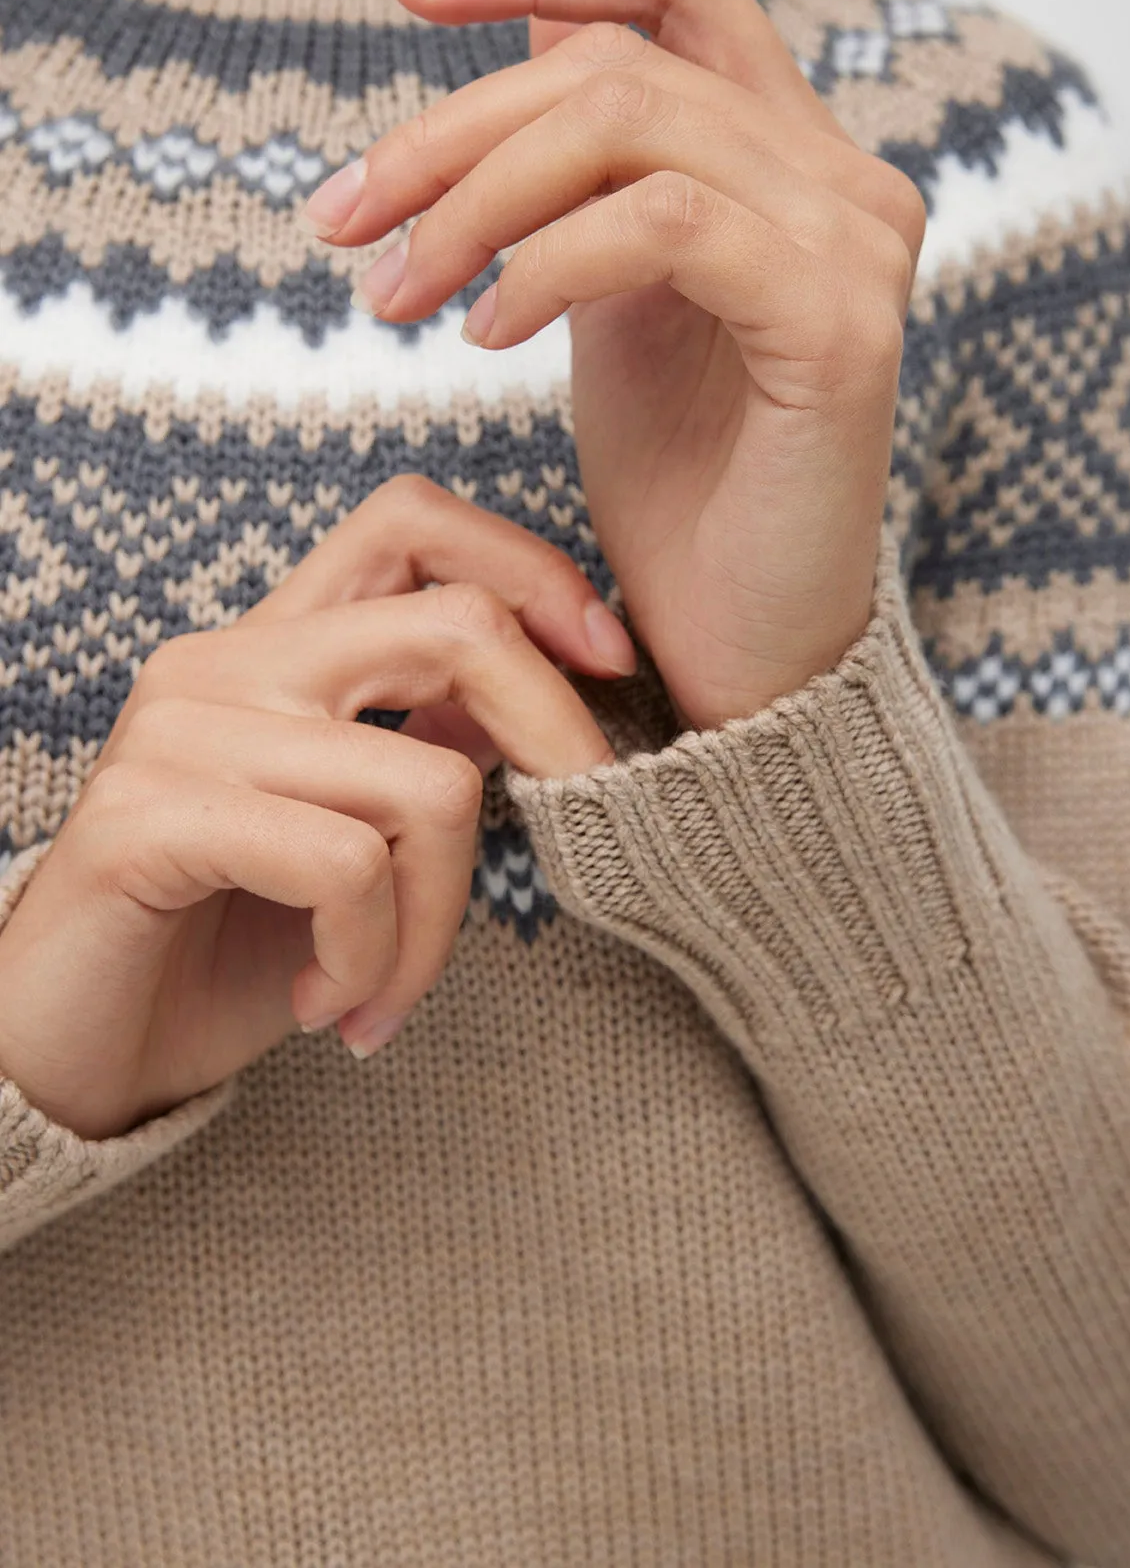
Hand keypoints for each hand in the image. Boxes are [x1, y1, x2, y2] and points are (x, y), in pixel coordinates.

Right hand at [0, 479, 630, 1138]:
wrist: (71, 1055)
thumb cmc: (220, 949)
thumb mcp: (350, 844)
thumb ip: (420, 753)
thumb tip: (533, 702)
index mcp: (277, 649)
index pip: (411, 522)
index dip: (531, 569)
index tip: (611, 661)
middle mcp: (226, 662)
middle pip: (456, 627)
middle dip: (556, 740)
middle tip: (575, 843)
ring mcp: (182, 729)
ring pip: (426, 788)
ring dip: (436, 925)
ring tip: (381, 993)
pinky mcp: (149, 815)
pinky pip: (345, 867)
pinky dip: (370, 959)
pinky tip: (323, 1005)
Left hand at [303, 0, 926, 732]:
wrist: (740, 651)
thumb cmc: (676, 498)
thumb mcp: (609, 308)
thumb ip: (584, 184)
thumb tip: (521, 58)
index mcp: (789, 163)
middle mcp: (840, 180)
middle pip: (618, 64)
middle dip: (452, 133)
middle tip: (347, 220)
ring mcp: (852, 244)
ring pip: (634, 126)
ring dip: (479, 200)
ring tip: (400, 293)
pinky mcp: (839, 324)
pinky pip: (669, 224)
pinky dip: (554, 262)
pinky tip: (489, 334)